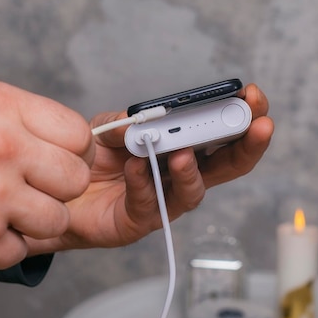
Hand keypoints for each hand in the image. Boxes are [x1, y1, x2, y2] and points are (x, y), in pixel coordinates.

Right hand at [0, 81, 93, 268]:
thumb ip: (21, 115)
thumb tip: (63, 136)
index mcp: (2, 108)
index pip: (79, 135)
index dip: (75, 152)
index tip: (63, 161)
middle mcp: (3, 149)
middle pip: (77, 180)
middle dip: (59, 188)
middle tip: (34, 188)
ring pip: (58, 220)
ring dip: (35, 221)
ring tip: (4, 210)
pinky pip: (22, 250)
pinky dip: (4, 245)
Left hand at [25, 83, 272, 252]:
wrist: (58, 193)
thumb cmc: (92, 161)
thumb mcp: (107, 130)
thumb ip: (124, 121)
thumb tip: (140, 118)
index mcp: (182, 150)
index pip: (222, 136)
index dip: (241, 117)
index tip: (253, 96)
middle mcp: (180, 177)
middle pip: (227, 166)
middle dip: (246, 145)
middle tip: (259, 125)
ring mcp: (163, 202)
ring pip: (193, 192)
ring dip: (192, 172)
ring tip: (183, 153)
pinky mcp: (140, 221)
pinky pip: (148, 203)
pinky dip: (143, 183)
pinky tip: (135, 166)